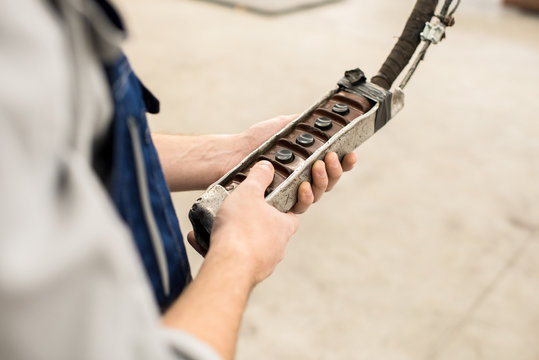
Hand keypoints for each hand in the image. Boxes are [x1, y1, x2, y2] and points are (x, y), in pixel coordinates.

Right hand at [189, 161, 298, 284]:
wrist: (228, 267)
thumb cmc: (242, 230)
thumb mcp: (249, 192)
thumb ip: (259, 177)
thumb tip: (267, 166)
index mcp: (283, 228)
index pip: (291, 216)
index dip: (281, 208)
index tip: (268, 202)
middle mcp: (277, 248)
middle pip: (267, 232)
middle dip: (250, 222)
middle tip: (233, 212)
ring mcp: (262, 264)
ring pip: (247, 247)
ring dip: (231, 237)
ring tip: (211, 225)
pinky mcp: (244, 274)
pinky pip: (230, 259)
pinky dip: (216, 249)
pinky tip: (199, 239)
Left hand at [235, 115, 357, 213]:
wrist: (232, 154)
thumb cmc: (254, 141)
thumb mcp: (281, 125)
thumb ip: (301, 122)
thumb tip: (320, 116)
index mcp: (306, 161)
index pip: (332, 165)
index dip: (345, 162)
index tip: (351, 154)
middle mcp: (303, 177)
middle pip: (330, 180)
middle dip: (336, 169)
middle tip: (332, 157)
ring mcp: (293, 191)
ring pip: (319, 193)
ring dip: (324, 180)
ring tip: (319, 166)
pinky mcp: (281, 203)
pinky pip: (301, 206)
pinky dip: (307, 197)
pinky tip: (304, 186)